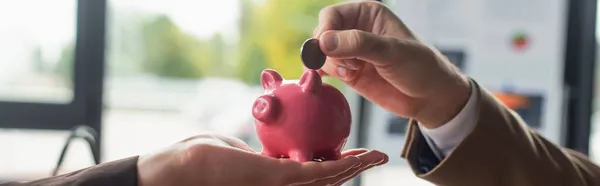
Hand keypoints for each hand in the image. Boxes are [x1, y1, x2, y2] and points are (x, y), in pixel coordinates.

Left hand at [137, 134, 387, 185]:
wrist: (179, 168)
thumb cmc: (199, 158)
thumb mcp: (235, 150)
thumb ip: (255, 153)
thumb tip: (261, 149)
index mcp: (272, 179)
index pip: (311, 173)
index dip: (334, 167)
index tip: (349, 156)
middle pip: (325, 180)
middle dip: (352, 169)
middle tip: (375, 156)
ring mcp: (280, 185)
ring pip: (327, 179)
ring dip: (354, 168)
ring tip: (377, 156)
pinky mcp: (277, 178)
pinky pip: (317, 172)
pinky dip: (342, 166)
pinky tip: (358, 158)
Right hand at [313, 1, 470, 128]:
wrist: (431, 97)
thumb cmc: (421, 67)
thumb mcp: (392, 52)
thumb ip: (358, 44)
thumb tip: (324, 42)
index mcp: (368, 14)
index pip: (332, 15)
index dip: (325, 30)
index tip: (325, 48)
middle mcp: (356, 30)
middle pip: (322, 34)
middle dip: (326, 50)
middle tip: (345, 64)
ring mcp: (351, 53)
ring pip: (322, 54)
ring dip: (330, 64)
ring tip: (352, 72)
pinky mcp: (348, 72)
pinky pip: (326, 70)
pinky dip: (324, 75)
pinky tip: (334, 80)